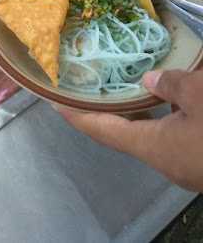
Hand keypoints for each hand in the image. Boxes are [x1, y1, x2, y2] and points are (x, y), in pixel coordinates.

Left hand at [58, 69, 202, 191]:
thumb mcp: (200, 94)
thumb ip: (170, 84)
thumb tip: (148, 79)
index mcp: (155, 147)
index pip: (105, 131)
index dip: (79, 116)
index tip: (56, 103)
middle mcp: (166, 162)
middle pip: (124, 133)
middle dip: (104, 110)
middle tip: (86, 86)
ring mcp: (185, 166)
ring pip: (150, 136)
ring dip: (136, 113)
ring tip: (121, 87)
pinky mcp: (201, 162)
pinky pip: (170, 137)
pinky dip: (159, 118)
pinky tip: (167, 100)